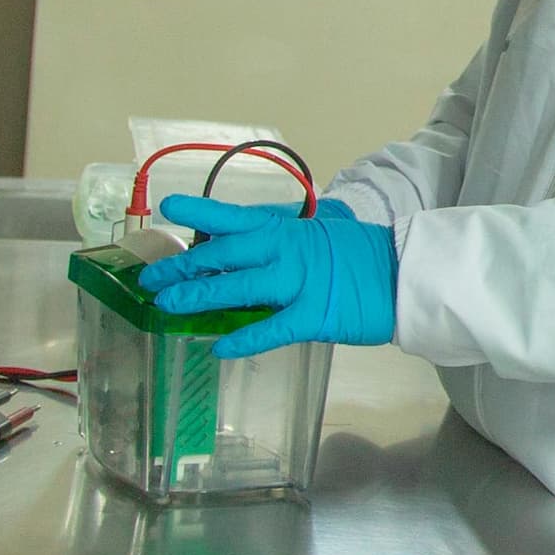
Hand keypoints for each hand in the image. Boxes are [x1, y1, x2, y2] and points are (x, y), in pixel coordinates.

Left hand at [147, 195, 395, 356]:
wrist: (403, 275)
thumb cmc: (360, 257)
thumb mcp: (318, 235)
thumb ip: (283, 241)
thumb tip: (245, 251)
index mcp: (288, 229)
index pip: (235, 217)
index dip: (200, 211)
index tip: (168, 206)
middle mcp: (287, 250)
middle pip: (225, 255)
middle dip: (184, 267)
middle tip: (151, 279)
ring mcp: (299, 282)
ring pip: (238, 288)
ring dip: (200, 297)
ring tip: (168, 307)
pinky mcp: (313, 315)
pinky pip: (271, 328)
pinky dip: (243, 339)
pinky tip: (218, 348)